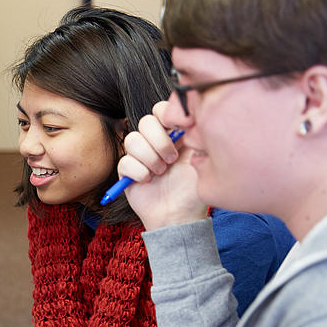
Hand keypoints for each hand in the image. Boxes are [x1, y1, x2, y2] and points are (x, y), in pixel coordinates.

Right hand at [119, 102, 207, 229]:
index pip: (161, 110)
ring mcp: (139, 157)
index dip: (166, 115)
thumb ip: (195, 134)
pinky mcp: (127, 172)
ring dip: (149, 157)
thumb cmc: (192, 190)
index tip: (179, 130)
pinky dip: (139, 172)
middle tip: (171, 159)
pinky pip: (125, 162)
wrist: (179, 217)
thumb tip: (189, 115)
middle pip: (145, 122)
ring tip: (161, 172)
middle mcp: (154, 143)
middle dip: (159, 140)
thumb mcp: (201, 158)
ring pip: (132, 140)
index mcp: (172, 135)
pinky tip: (149, 181)